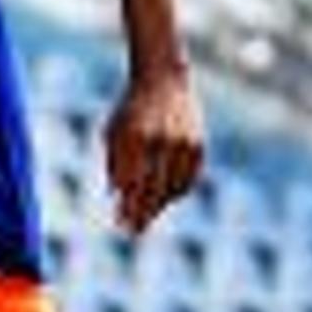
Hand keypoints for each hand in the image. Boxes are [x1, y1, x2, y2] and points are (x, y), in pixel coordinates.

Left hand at [104, 62, 206, 234]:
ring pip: (174, 187)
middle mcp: (161, 140)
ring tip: (147, 217)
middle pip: (153, 189)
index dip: (127, 207)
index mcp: (134, 136)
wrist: (163, 79)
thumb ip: (114, 164)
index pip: (132, 182)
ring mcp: (183, 143)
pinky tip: (165, 200)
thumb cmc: (130, 109)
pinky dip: (177, 192)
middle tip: (134, 232)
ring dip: (160, 206)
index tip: (121, 224)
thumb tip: (116, 197)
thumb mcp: (113, 131)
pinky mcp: (198, 145)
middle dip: (143, 214)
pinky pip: (189, 179)